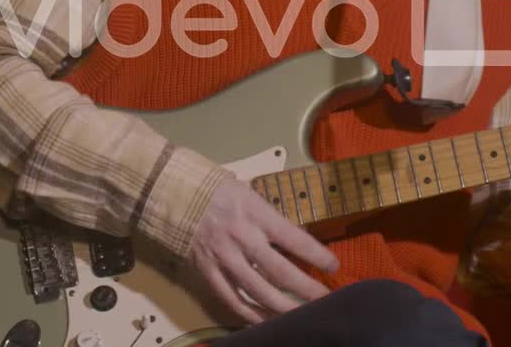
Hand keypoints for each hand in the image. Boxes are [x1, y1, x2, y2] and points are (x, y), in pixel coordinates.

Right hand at [189, 175, 338, 323]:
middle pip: (279, 272)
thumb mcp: (251, 195)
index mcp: (256, 214)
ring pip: (257, 292)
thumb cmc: (220, 192)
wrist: (177, 195)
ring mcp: (223, 258)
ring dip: (282, 307)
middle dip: (306, 288)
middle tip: (325, 298)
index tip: (333, 266)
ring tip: (301, 314)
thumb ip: (272, 219)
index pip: (294, 238)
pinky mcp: (208, 272)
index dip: (317, 255)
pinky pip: (231, 300)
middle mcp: (241, 238)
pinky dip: (250, 314)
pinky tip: (266, 319)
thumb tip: (297, 241)